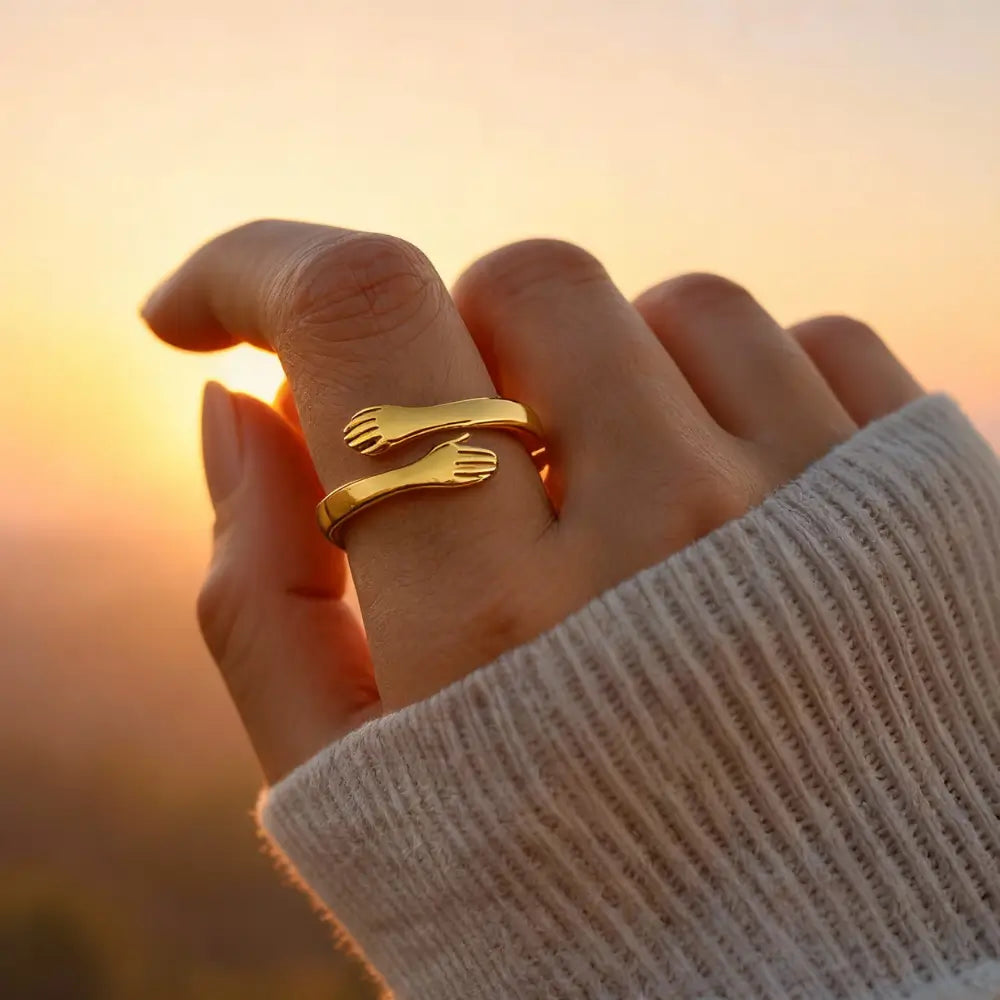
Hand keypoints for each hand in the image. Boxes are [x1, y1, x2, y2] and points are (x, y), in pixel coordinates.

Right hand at [141, 222, 923, 781]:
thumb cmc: (566, 911)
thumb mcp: (363, 790)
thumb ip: (266, 595)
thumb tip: (232, 398)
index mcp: (501, 627)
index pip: (361, 317)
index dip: (253, 266)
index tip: (193, 310)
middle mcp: (676, 539)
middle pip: (522, 281)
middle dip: (456, 349)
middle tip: (472, 463)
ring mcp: (829, 508)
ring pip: (673, 304)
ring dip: (605, 374)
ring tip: (618, 509)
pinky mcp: (930, 500)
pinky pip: (811, 339)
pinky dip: (734, 391)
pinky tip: (728, 509)